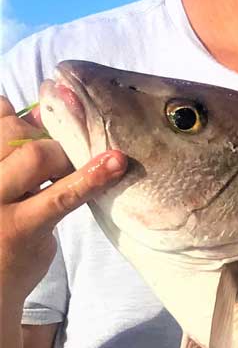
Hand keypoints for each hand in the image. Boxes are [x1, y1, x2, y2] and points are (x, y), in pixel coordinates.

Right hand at [0, 96, 125, 306]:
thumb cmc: (0, 233)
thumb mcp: (0, 190)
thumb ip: (13, 156)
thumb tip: (39, 114)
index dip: (21, 116)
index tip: (45, 121)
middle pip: (12, 132)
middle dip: (47, 133)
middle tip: (70, 147)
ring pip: (35, 156)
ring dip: (69, 153)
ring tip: (91, 160)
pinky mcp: (20, 228)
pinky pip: (60, 196)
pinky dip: (91, 178)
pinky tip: (116, 165)